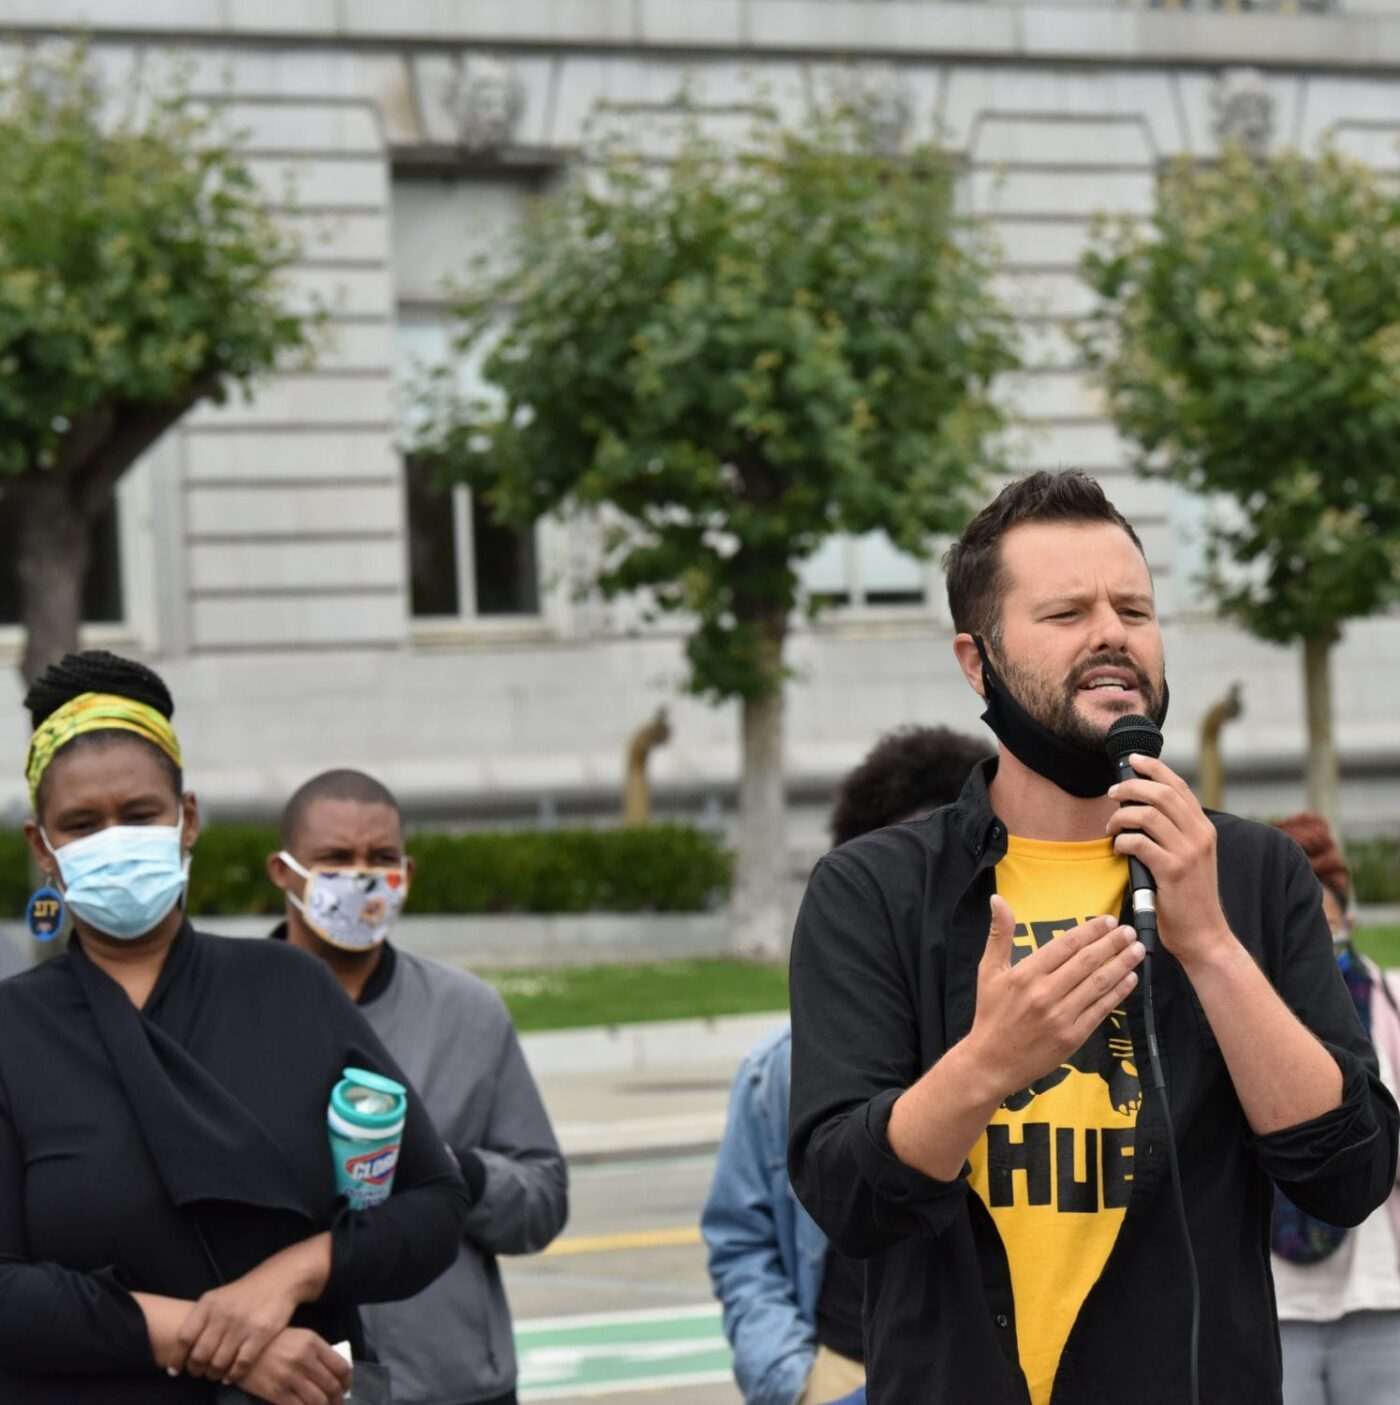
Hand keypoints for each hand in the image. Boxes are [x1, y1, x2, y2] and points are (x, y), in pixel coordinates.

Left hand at [172, 1235, 330, 1382]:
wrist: (279, 1279)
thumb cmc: (244, 1292)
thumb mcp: (218, 1297)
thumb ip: (201, 1320)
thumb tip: (182, 1351)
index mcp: (208, 1304)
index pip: (184, 1338)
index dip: (177, 1358)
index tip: (176, 1370)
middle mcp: (223, 1314)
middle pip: (200, 1354)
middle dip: (196, 1369)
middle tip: (199, 1372)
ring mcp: (242, 1325)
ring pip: (219, 1363)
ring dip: (213, 1374)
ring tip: (215, 1374)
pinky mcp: (261, 1334)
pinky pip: (241, 1364)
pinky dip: (233, 1375)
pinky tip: (231, 1375)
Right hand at [239, 1328, 350, 1404]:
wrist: (241, 1349)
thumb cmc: (273, 1341)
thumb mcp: (300, 1337)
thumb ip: (318, 1352)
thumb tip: (334, 1372)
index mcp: (313, 1342)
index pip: (341, 1366)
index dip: (347, 1380)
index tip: (346, 1387)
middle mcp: (305, 1359)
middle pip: (332, 1386)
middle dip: (339, 1399)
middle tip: (338, 1403)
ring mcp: (291, 1377)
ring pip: (318, 1400)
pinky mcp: (277, 1393)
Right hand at [965, 896, 1144, 1103]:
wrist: (992, 1061)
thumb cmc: (991, 1013)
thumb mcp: (988, 971)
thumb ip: (999, 934)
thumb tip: (997, 899)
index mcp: (1026, 974)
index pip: (1065, 945)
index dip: (1089, 931)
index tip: (1108, 921)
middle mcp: (1045, 993)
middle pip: (1086, 962)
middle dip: (1112, 944)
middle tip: (1129, 931)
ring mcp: (1061, 1016)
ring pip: (1098, 984)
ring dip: (1121, 965)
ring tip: (1137, 950)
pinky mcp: (1073, 1037)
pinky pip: (1100, 1010)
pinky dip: (1118, 993)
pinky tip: (1130, 979)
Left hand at [1105, 753, 1231, 966]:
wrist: (1204, 934)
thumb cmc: (1188, 895)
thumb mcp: (1190, 856)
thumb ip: (1174, 831)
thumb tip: (1141, 805)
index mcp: (1204, 828)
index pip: (1179, 786)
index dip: (1155, 768)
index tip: (1134, 760)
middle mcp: (1200, 835)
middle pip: (1161, 793)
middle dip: (1131, 787)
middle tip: (1113, 794)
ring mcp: (1188, 852)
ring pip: (1148, 814)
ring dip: (1121, 816)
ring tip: (1112, 827)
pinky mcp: (1172, 870)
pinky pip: (1139, 842)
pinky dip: (1123, 840)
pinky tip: (1118, 849)